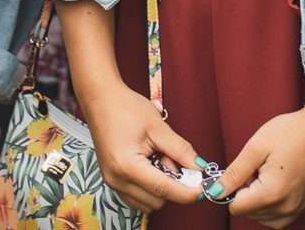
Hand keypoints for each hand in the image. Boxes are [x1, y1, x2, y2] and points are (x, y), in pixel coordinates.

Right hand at [78, 80, 205, 211]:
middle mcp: (117, 180)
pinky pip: (138, 197)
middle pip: (157, 200)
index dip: (186, 192)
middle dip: (172, 184)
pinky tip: (151, 165)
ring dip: (161, 187)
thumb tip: (198, 166)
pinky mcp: (114, 181)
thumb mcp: (158, 126)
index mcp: (127, 166)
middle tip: (173, 158)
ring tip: (159, 158)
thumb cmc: (124, 108)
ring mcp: (113, 182)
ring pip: (148, 202)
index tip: (202, 189)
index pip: (163, 189)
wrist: (101, 100)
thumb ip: (180, 149)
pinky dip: (150, 187)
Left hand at [212, 105, 304, 226]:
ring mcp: (297, 209)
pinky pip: (278, 218)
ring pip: (262, 218)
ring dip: (259, 200)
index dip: (235, 188)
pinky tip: (276, 184)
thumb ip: (234, 174)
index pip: (236, 208)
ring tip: (269, 174)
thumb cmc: (289, 133)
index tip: (245, 171)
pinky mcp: (303, 207)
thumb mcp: (256, 147)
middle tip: (260, 168)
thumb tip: (216, 192)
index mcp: (272, 194)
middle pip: (249, 213)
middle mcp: (286, 207)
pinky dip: (271, 206)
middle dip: (247, 193)